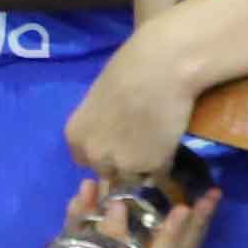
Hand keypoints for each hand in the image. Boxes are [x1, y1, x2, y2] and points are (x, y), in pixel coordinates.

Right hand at [60, 176, 220, 247]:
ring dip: (201, 221)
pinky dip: (198, 223)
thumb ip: (90, 224)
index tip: (180, 209)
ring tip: (213, 195)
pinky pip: (192, 246)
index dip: (169, 238)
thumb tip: (102, 194)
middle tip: (206, 197)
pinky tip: (207, 201)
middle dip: (194, 224)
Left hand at [64, 24, 200, 180]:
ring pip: (133, 177)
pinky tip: (170, 142)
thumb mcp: (99, 97)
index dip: (102, 153)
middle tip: (140, 144)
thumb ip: (99, 123)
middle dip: (121, 162)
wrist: (159, 70)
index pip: (84, 159)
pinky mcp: (153, 167)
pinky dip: (165, 162)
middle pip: (107, 172)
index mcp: (77, 136)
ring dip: (143, 167)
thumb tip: (109, 129)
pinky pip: (159, 173)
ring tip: (157, 145)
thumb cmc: (128, 70)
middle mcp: (94, 155)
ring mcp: (123, 164)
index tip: (116, 144)